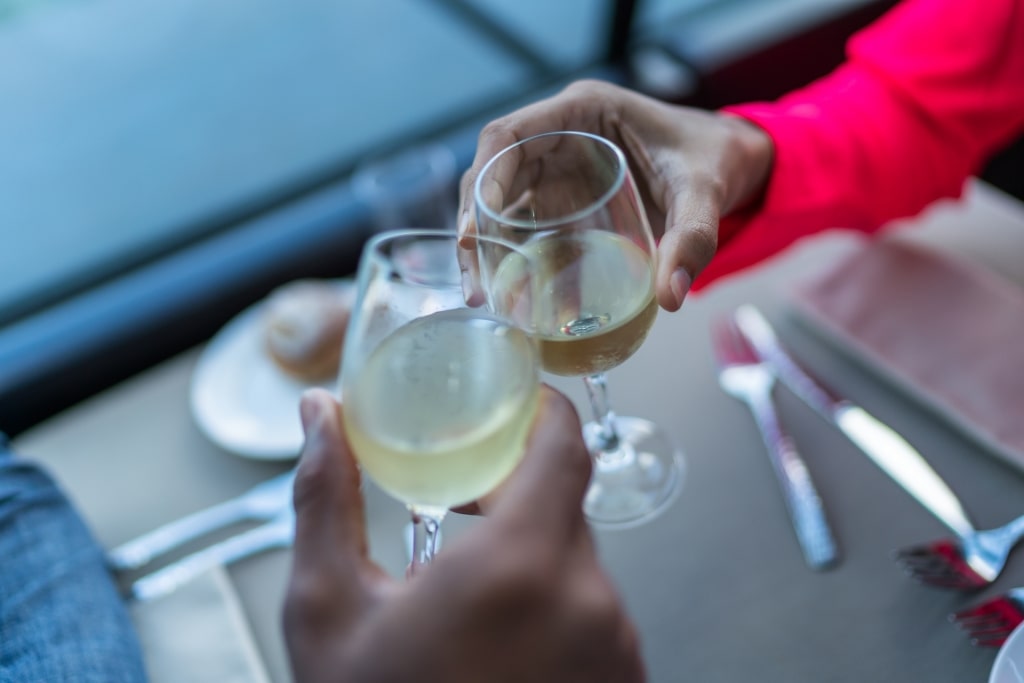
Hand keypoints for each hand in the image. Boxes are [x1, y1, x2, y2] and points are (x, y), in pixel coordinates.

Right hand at [284, 387, 644, 682]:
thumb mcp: (329, 610)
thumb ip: (327, 497)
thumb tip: (319, 415)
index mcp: (522, 565)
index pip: (564, 445)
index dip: (540, 410)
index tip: (510, 402)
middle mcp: (590, 601)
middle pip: (564, 506)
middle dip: (513, 493)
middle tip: (460, 500)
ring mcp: (618, 649)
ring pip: (577, 564)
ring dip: (528, 558)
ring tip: (464, 591)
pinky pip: (594, 616)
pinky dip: (551, 606)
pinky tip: (498, 641)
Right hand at [457, 79, 772, 310]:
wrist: (734, 163)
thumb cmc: (715, 159)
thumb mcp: (706, 192)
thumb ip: (693, 238)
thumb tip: (668, 297)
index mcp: (583, 111)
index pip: (507, 135)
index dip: (483, 179)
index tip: (474, 227)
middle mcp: (560, 135)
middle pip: (492, 173)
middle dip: (474, 224)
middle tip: (474, 281)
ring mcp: (558, 167)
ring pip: (501, 201)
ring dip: (485, 245)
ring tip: (482, 296)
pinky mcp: (565, 197)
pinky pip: (527, 223)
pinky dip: (514, 255)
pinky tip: (511, 293)